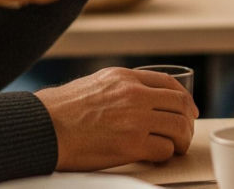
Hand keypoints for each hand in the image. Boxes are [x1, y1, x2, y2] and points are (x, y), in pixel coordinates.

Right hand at [37, 66, 198, 169]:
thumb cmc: (64, 108)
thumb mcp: (98, 82)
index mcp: (127, 78)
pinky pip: (164, 149)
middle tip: (185, 132)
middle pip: (179, 105)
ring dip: (181, 140)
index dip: (184, 99)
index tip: (189, 110)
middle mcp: (135, 94)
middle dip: (188, 120)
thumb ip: (122, 86)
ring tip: (176, 147)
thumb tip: (140, 95)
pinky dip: (166, 154)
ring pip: (178, 127)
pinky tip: (159, 156)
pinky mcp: (131, 144)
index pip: (169, 84)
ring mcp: (135, 119)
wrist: (45, 127)